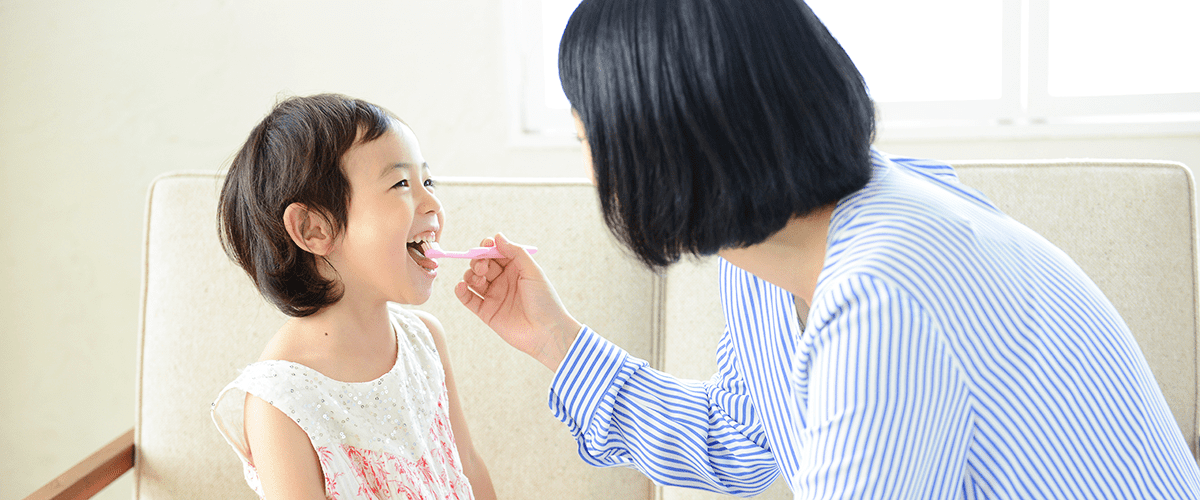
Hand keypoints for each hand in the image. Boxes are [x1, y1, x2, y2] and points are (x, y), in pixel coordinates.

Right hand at [454, 233, 581, 370]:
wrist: (546, 332)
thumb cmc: (544, 300)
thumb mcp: (533, 271)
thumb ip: (515, 252)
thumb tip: (497, 236)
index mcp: (515, 269)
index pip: (496, 252)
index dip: (488, 247)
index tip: (486, 245)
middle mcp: (503, 281)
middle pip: (482, 264)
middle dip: (478, 261)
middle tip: (482, 267)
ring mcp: (494, 296)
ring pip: (473, 280)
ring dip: (470, 275)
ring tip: (477, 279)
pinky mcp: (487, 312)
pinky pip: (469, 299)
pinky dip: (461, 292)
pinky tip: (462, 287)